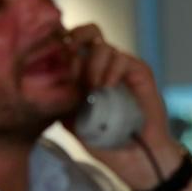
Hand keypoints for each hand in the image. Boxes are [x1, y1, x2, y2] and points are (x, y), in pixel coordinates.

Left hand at [65, 24, 181, 190]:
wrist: (136, 158)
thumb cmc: (106, 143)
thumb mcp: (72, 122)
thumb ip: (62, 99)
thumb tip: (52, 75)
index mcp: (83, 76)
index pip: (70, 47)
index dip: (59, 48)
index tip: (55, 63)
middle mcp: (102, 68)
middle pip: (87, 32)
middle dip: (75, 38)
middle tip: (69, 55)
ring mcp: (120, 70)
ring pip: (102, 45)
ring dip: (94, 64)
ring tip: (95, 88)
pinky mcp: (139, 72)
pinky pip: (121, 57)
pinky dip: (112, 69)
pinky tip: (108, 86)